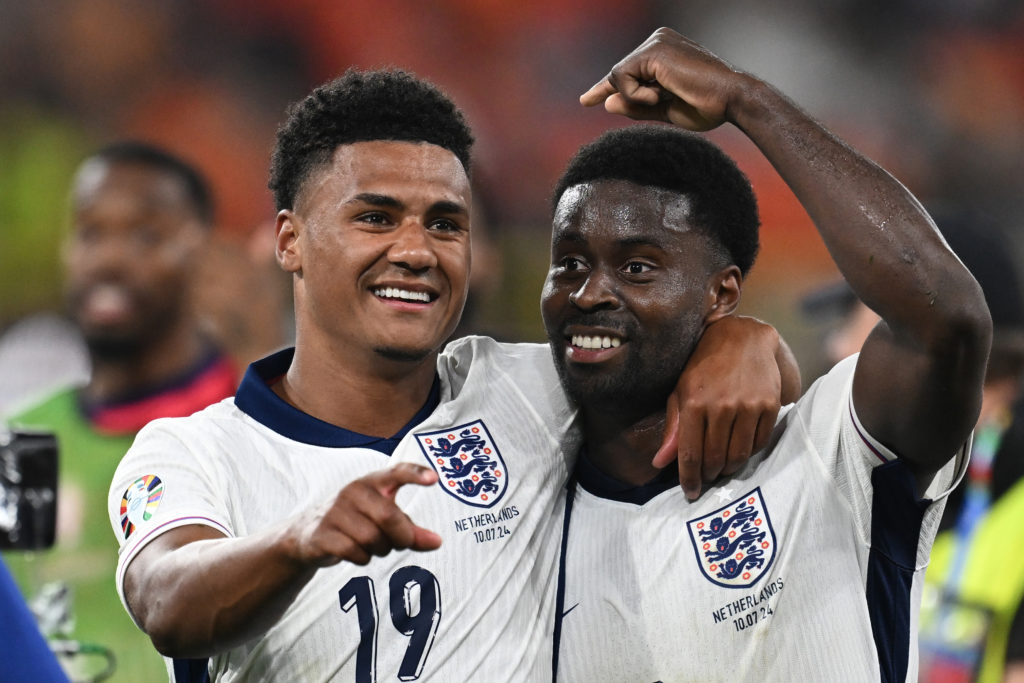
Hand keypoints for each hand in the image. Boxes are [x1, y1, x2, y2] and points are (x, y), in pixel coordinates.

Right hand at [292, 463, 441, 566]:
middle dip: (401, 537)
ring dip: (380, 550)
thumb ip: (412, 531)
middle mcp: (353, 491)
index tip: (434, 478)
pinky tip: (357, 553)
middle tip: (400, 544)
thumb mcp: (385, 521)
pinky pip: (354, 551)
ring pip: (372, 539)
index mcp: (372, 482)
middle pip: (389, 517)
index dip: (415, 474)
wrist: (308, 534)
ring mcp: (335, 511)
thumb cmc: (357, 523)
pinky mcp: (322, 532)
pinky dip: (362, 558)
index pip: (396, 472)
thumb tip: (437, 542)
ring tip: (374, 546)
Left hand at [579, 27, 747, 130]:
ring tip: (665, 98)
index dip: (606, 87)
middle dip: (624, 95)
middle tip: (655, 100)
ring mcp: (655, 42)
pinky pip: (622, 77)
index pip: (627, 70)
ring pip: (618, 76)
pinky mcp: (653, 50)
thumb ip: (637, 106)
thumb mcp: (665, 109)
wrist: (732, 100)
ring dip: (636, 97)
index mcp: (663, 51)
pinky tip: (660, 95)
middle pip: (619, 73)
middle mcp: (658, 40)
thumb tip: (607, 103)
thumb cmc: (707, 106)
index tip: (588, 100)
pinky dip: (636, 94)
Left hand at [654, 316, 790, 498]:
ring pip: (739, 455)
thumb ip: (673, 429)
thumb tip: (660, 462)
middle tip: (707, 478)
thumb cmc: (705, 365)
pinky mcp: (769, 405)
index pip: (690, 454)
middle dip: (709, 474)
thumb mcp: (681, 391)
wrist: (744, 338)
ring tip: (723, 466)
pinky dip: (749, 452)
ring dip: (729, 468)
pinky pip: (759, 443)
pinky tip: (740, 447)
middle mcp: (721, 406)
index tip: (690, 492)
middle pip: (715, 458)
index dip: (689, 478)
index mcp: (694, 402)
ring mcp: (748, 406)